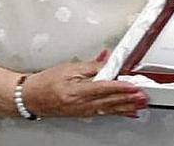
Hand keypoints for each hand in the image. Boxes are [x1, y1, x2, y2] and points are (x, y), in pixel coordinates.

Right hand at [22, 50, 147, 117]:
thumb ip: (92, 65)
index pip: (103, 88)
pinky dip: (119, 113)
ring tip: (141, 104)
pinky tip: (130, 112)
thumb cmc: (46, 82)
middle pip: (109, 101)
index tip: (133, 86)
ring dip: (127, 107)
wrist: (30, 97)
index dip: (120, 87)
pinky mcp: (83, 114)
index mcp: (76, 91)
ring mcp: (83, 111)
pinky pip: (104, 114)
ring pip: (109, 109)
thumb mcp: (69, 68)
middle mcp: (81, 104)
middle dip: (129, 99)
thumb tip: (108, 59)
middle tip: (144, 96)